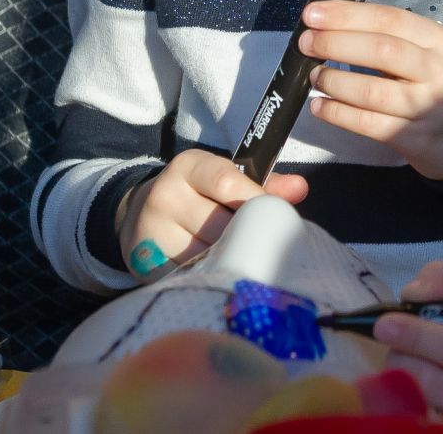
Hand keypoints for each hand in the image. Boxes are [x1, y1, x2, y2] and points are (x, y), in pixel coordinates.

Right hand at [117, 148, 307, 277]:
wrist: (142, 212)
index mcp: (188, 167)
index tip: (273, 217)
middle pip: (221, 225)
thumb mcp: (224, 177)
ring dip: (230, 260)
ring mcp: (152, 232)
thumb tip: (300, 188)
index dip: (256, 201)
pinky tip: (220, 273)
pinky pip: (191, 275)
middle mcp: (165, 196)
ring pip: (208, 255)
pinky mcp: (147, 265)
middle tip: (263, 246)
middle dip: (246, 236)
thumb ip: (264, 183)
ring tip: (243, 260)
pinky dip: (210, 276)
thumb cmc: (199, 193)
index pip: (226, 182)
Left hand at [299, 0, 442, 180]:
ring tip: (315, 76)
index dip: (347, 15)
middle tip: (307, 43)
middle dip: (335, 43)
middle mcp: (437, 71)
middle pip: (380, 50)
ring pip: (372, 90)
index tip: (313, 14)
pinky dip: (338, 114)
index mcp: (439, 41)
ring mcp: (427, 107)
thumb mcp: (432, 54)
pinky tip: (320, 106)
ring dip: (334, 81)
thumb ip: (392, 39)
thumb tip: (332, 27)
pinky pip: (368, 124)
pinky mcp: (414, 138)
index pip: (389, 19)